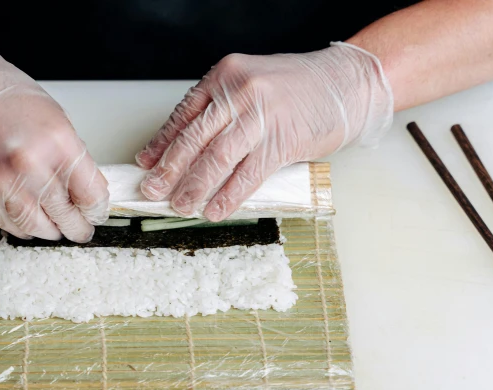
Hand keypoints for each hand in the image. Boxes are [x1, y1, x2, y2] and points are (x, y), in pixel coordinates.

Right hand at [0, 29, 107, 241]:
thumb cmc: (5, 97)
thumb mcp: (56, 119)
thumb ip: (72, 158)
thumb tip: (86, 192)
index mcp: (59, 143)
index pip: (91, 196)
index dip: (96, 211)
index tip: (95, 215)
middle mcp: (31, 164)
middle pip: (66, 216)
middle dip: (76, 227)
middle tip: (80, 231)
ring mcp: (1, 181)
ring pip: (36, 226)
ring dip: (49, 231)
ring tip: (55, 228)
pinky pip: (7, 223)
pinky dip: (21, 226)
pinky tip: (28, 219)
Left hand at [136, 43, 392, 220]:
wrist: (346, 83)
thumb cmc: (297, 89)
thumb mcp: (250, 86)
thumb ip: (219, 111)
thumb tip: (182, 146)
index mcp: (226, 75)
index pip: (184, 114)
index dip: (162, 143)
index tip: (146, 164)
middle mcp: (240, 92)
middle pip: (194, 138)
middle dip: (169, 169)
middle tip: (153, 191)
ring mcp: (261, 116)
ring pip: (216, 158)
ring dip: (194, 187)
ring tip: (180, 205)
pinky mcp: (282, 140)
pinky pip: (248, 174)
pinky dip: (228, 196)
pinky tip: (215, 210)